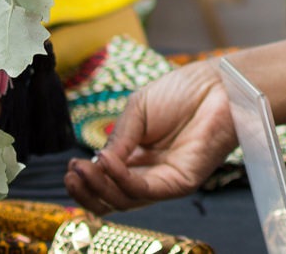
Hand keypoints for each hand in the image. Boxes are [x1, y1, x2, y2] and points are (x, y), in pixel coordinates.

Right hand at [65, 61, 236, 213]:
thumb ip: (118, 139)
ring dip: (99, 186)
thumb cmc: (181, 93)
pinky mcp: (181, 183)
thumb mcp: (136, 112)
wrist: (216, 84)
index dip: (87, 180)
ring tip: (81, 168)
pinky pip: (144, 190)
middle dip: (87, 191)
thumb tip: (96, 164)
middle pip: (113, 199)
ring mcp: (165, 181)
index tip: (70, 168)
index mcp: (138, 158)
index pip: (108, 182)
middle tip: (70, 175)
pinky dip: (121, 179)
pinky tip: (106, 162)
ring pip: (125, 200)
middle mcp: (151, 174)